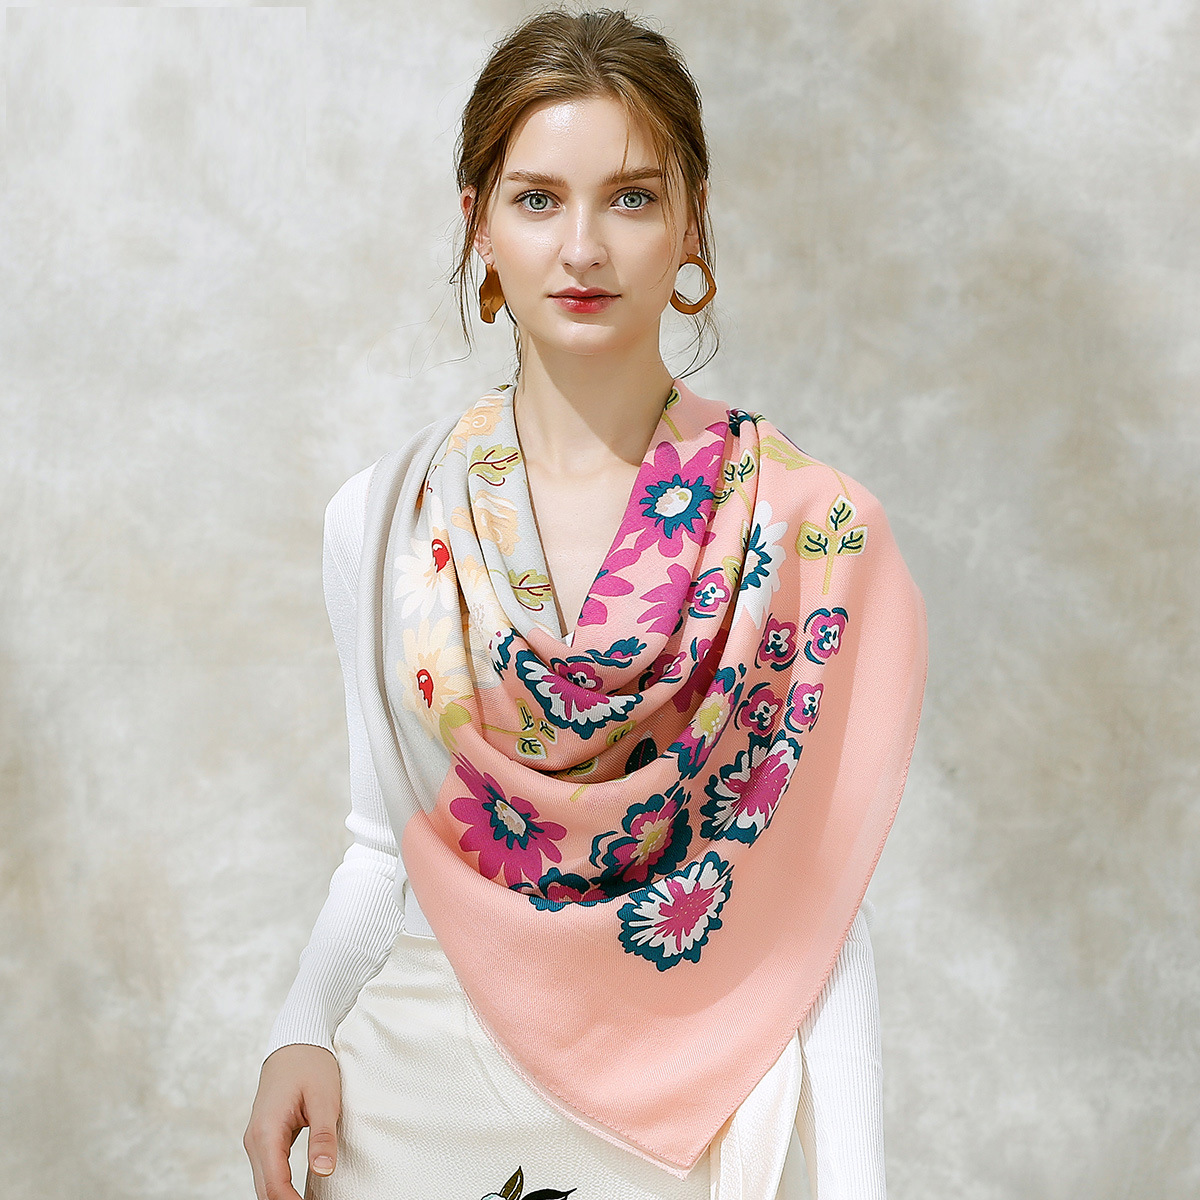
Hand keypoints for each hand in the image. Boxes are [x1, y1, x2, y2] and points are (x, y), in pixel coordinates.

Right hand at [243, 1043, 341, 1199]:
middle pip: (265, 1190)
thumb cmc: (311, 1064)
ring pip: (264, 1184)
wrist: (295, 1042)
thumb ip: (323, 1136)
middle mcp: (254, 1140)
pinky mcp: (264, 1139)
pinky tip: (299, 1196)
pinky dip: (281, 1188)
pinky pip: (269, 1172)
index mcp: (266, 1132)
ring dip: (282, 1199)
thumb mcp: (324, 1097)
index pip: (275, 1185)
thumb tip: (324, 1171)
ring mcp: (256, 1140)